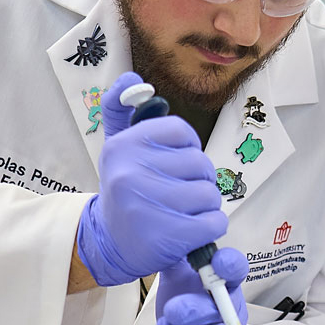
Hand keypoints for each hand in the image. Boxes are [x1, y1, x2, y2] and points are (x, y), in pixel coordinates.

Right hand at [76, 72, 228, 285]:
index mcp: (123, 146)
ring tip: (180, 213)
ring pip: (209, 193)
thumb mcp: (118, 148)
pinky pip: (214, 222)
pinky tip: (189, 231)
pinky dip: (209, 228)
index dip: (186, 149)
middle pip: (200, 164)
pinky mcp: (167, 236)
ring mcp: (148, 205)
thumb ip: (122, 110)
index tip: (171, 164)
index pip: (181, 131)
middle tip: (175, 194)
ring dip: (204, 206)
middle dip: (197, 180)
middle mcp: (131, 172)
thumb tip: (132, 80)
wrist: (110, 244)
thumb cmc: (126, 191)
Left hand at [155, 246, 249, 324]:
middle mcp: (230, 308)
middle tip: (173, 309)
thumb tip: (162, 235)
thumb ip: (174, 260)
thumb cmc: (188, 310)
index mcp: (224, 284)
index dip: (229, 265)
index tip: (216, 262)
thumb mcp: (179, 281)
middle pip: (223, 306)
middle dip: (196, 308)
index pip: (236, 269)